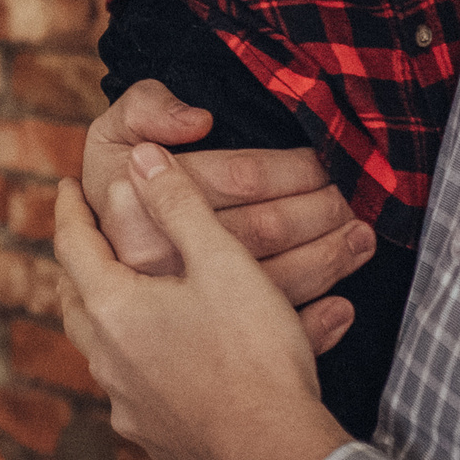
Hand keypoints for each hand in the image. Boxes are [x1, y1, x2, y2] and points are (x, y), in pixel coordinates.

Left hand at [57, 146, 352, 459]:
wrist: (279, 458)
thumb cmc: (254, 356)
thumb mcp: (222, 262)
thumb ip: (179, 203)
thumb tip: (142, 157)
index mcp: (110, 308)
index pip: (72, 243)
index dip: (70, 208)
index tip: (67, 185)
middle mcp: (105, 358)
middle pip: (75, 299)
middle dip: (80, 264)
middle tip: (90, 239)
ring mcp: (125, 402)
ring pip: (100, 345)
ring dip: (109, 313)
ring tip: (127, 292)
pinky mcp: (152, 434)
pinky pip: (133, 384)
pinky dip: (139, 358)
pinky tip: (164, 354)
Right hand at [84, 81, 371, 346]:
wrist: (101, 281)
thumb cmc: (111, 187)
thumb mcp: (110, 135)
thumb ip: (146, 107)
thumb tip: (198, 120)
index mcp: (143, 211)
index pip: (238, 177)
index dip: (289, 168)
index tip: (321, 163)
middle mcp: (162, 266)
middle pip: (264, 229)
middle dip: (319, 210)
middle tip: (351, 197)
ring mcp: (185, 317)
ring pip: (276, 283)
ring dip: (328, 259)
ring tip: (359, 237)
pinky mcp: (205, 352)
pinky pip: (269, 340)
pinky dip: (315, 325)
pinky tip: (340, 308)